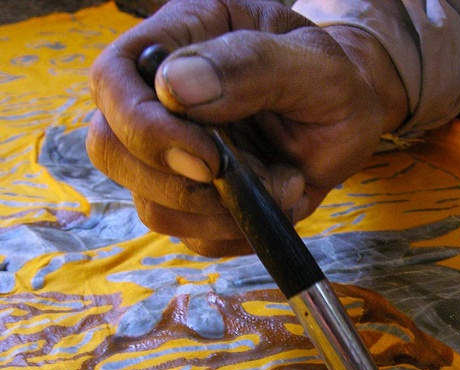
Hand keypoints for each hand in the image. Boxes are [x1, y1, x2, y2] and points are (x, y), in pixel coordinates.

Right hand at [86, 0, 406, 255]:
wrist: (349, 121)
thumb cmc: (331, 81)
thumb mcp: (312, 64)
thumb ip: (249, 64)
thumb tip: (175, 87)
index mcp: (178, 41)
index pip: (112, 80)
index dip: (142, 127)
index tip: (208, 157)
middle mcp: (160, 101)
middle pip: (110, 150)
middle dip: (179, 183)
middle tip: (250, 177)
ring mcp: (173, 156)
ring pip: (150, 206)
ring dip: (222, 212)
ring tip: (283, 182)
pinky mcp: (195, 202)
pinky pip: (193, 238)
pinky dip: (238, 232)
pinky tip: (277, 200)